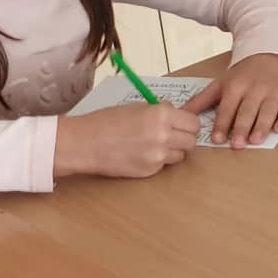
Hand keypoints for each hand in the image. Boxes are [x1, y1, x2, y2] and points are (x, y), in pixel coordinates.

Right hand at [54, 104, 205, 179]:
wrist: (83, 143)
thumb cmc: (105, 121)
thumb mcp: (136, 107)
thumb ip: (160, 111)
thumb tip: (176, 113)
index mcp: (161, 115)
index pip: (194, 123)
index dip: (188, 124)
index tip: (183, 125)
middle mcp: (164, 135)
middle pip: (191, 141)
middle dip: (183, 138)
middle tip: (171, 136)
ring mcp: (158, 155)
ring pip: (180, 155)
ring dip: (172, 151)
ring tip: (153, 145)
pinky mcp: (150, 171)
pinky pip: (164, 166)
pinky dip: (158, 161)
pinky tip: (141, 154)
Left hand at [187, 54, 277, 146]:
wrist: (271, 53)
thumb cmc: (244, 73)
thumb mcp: (222, 83)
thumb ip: (202, 100)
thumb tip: (181, 113)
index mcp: (236, 86)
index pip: (227, 108)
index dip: (222, 124)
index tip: (217, 139)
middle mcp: (255, 88)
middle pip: (247, 110)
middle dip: (242, 127)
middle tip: (237, 144)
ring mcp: (274, 91)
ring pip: (268, 110)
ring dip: (262, 126)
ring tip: (256, 140)